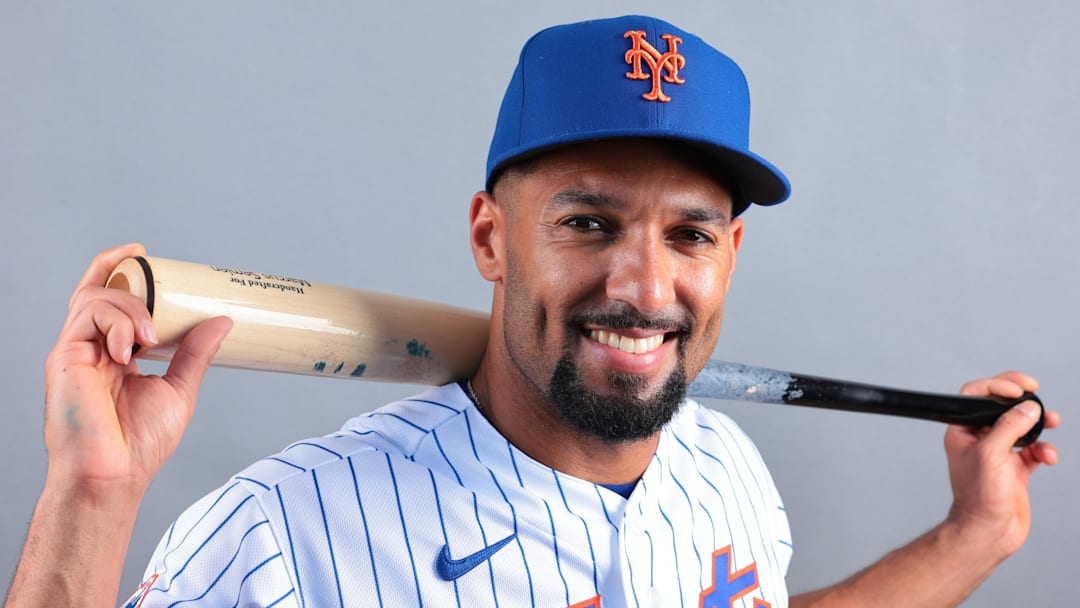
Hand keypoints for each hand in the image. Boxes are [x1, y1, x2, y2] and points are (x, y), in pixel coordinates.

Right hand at [42, 244, 231, 494]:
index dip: (120, 271)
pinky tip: (131, 350)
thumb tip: (222, 321)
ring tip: (153, 337)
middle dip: (124, 275)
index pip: (109, 302)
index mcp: (113, 354)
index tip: (143, 253)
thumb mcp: (179, 389)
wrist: (113, 475)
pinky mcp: (64, 357)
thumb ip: (195, 354)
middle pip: (97, 291)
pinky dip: (116, 324)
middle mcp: (90, 348)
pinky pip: (87, 316)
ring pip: (95, 298)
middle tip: (151, 271)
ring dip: (131, 308)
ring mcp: (75, 351)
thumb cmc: (139, 443)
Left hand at [944, 371, 1060, 557]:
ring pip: (1021, 428)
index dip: (995, 385)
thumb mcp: (991, 453)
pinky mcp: (1015, 469)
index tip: (1018, 387)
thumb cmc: (979, 496)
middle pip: (999, 407)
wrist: (989, 531)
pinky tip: (1048, 457)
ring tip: (1053, 420)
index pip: (974, 396)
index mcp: (962, 432)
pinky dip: (1043, 449)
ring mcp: (998, 454)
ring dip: (1038, 423)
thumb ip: (1009, 426)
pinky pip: (1033, 450)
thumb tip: (1028, 407)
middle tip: (1035, 391)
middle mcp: (978, 440)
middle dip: (1021, 400)